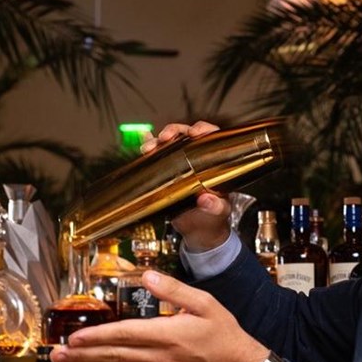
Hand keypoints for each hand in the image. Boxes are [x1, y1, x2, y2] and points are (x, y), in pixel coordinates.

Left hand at [51, 270, 268, 361]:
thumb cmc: (225, 335)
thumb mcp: (205, 304)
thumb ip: (175, 291)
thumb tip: (150, 276)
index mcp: (166, 335)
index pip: (124, 335)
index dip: (96, 337)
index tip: (74, 337)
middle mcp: (157, 357)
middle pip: (112, 356)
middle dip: (81, 355)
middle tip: (55, 354)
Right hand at [141, 120, 230, 251]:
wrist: (198, 231)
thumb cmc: (213, 218)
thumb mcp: (219, 212)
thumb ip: (216, 206)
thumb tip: (206, 199)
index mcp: (214, 164)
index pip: (211, 138)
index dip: (203, 130)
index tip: (194, 133)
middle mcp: (196, 159)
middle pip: (186, 135)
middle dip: (174, 131)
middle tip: (166, 137)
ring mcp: (180, 165)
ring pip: (168, 144)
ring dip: (157, 141)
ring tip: (149, 147)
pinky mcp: (165, 173)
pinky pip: (156, 156)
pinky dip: (148, 147)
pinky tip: (143, 145)